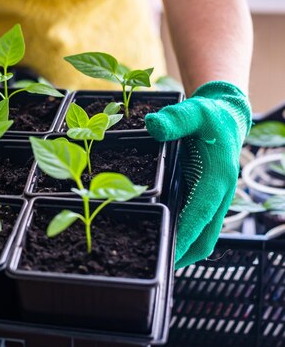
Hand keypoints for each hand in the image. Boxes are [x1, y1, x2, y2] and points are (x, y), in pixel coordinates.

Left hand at [145, 81, 251, 268]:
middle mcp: (221, 193)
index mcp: (219, 176)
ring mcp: (216, 199)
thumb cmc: (209, 116)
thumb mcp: (193, 112)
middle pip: (207, 235)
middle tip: (158, 266)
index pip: (202, 212)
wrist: (226, 117)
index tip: (171, 252)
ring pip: (206, 235)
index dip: (186, 233)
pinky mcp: (209, 199)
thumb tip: (152, 125)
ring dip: (186, 250)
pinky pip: (200, 226)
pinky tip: (166, 242)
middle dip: (185, 253)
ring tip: (159, 262)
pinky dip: (186, 238)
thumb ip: (174, 120)